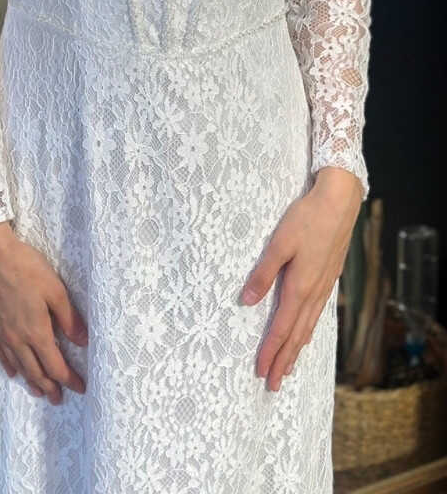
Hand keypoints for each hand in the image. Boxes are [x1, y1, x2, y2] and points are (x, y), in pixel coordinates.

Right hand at [0, 221, 88, 402]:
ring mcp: (0, 334)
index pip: (55, 365)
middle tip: (58, 399)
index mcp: (36, 331)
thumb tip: (83, 342)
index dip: (69, 379)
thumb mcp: (55, 289)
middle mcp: (17, 339)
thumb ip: (69, 318)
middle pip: (35, 371)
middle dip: (50, 387)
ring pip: (17, 366)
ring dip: (30, 381)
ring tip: (39, 392)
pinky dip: (9, 366)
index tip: (80, 388)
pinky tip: (13, 372)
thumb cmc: (25, 268)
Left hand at [239, 168, 361, 391]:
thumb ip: (263, 273)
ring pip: (308, 326)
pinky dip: (308, 331)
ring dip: (296, 349)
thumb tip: (247, 302)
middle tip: (273, 385)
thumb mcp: (279, 243)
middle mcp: (314, 292)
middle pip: (297, 335)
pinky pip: (317, 314)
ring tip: (288, 368)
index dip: (270, 352)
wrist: (340, 202)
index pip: (282, 328)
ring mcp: (324, 286)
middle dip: (284, 360)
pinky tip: (306, 333)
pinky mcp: (329, 278)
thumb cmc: (306, 219)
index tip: (261, 373)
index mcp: (299, 286)